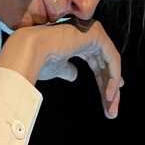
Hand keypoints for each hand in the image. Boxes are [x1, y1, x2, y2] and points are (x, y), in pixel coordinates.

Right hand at [0, 19, 122, 117]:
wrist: (30, 52)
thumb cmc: (38, 60)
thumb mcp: (57, 69)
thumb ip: (68, 70)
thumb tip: (74, 74)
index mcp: (78, 41)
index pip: (96, 63)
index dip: (104, 82)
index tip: (109, 100)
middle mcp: (87, 35)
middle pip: (104, 66)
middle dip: (109, 90)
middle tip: (111, 111)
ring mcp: (93, 32)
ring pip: (110, 64)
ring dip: (112, 88)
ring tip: (111, 108)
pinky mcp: (97, 35)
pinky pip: (112, 59)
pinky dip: (113, 78)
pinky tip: (110, 95)